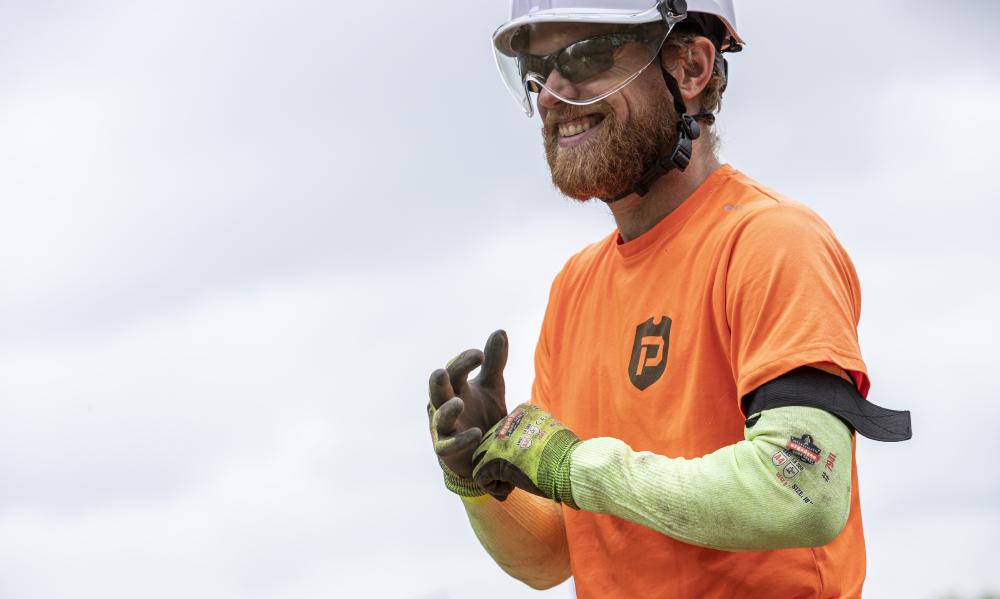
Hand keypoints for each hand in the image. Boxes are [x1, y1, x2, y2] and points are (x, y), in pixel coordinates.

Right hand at [428, 330, 508, 485]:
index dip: (464, 361)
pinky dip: (461, 440)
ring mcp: (444, 427)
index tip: (481, 355)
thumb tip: (500, 331)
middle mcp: (444, 404)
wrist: (485, 451)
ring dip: (447, 411)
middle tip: (442, 373)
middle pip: (437, 390)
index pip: (454, 369)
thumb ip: (494, 362)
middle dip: (438, 382)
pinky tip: (476, 434)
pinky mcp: (447, 449)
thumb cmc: (483, 414)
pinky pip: (448, 445)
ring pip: (439, 417)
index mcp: (455, 387)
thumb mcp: (491, 386)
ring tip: (459, 403)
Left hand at [472, 403, 580, 506]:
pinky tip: (509, 491)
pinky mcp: (494, 460)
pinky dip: (493, 488)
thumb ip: (534, 431)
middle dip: (498, 464)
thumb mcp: (552, 432)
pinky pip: (479, 476)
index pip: (502, 432)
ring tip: (512, 486)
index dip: (509, 452)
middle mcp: (507, 422)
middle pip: (488, 444)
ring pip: (480, 459)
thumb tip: (527, 444)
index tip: (525, 464)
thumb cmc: (568, 457)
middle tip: (516, 477)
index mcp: (522, 412)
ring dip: (493, 475)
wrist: (573, 468)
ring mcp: (499, 440)